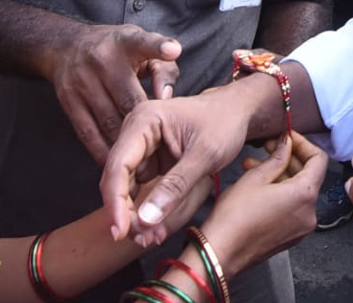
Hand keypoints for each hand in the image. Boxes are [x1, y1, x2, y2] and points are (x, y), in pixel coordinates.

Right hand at [51, 23, 181, 163]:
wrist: (67, 46)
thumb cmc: (118, 51)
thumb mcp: (142, 47)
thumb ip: (163, 70)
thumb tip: (165, 99)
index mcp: (126, 42)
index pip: (143, 42)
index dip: (159, 47)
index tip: (173, 50)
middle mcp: (102, 60)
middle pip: (129, 100)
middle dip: (147, 128)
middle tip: (165, 155)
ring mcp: (82, 81)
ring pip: (109, 122)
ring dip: (127, 145)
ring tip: (145, 167)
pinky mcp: (68, 101)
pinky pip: (88, 133)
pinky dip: (103, 151)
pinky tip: (117, 163)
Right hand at [100, 86, 255, 244]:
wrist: (237, 112)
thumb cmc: (224, 123)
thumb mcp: (205, 154)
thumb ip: (176, 186)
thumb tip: (146, 220)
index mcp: (145, 120)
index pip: (119, 164)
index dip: (116, 201)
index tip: (120, 231)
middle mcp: (135, 131)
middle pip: (117, 179)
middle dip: (125, 212)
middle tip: (144, 239)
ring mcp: (140, 146)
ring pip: (125, 188)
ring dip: (134, 215)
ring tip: (152, 237)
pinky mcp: (148, 160)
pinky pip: (139, 189)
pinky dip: (145, 210)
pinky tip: (156, 228)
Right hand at [200, 132, 326, 277]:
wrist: (220, 252)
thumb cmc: (234, 216)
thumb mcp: (255, 178)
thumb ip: (277, 157)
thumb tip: (287, 143)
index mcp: (304, 195)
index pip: (319, 160)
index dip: (303, 144)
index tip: (287, 137)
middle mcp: (309, 213)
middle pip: (309, 175)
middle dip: (289, 158)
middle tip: (269, 147)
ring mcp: (301, 228)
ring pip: (298, 191)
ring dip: (280, 174)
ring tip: (254, 165)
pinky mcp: (290, 236)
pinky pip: (292, 207)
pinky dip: (280, 192)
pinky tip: (257, 185)